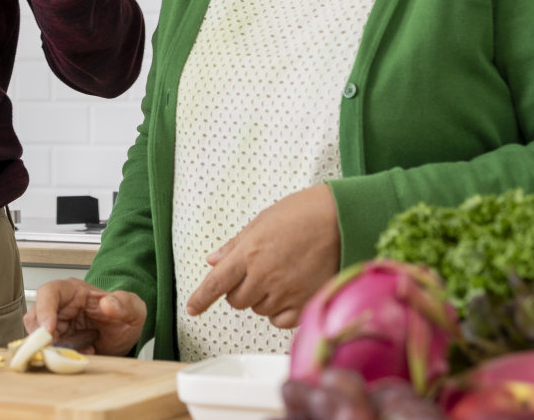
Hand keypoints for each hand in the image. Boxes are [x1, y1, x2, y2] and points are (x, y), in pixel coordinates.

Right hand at [24, 277, 146, 356]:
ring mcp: (56, 326)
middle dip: (46, 338)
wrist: (124, 338)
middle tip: (65, 350)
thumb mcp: (133, 310)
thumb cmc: (124, 318)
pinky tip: (85, 354)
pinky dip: (62, 358)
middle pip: (36, 319)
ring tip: (86, 350)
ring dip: (56, 350)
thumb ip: (125, 303)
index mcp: (73, 290)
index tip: (49, 330)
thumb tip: (108, 304)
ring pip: (38, 339)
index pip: (49, 292)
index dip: (44, 310)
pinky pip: (48, 353)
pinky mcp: (56, 344)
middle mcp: (60, 307)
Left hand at [184, 184, 340, 327]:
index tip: (192, 308)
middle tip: (256, 272)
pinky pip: (280, 320)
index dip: (201, 299)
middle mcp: (263, 276)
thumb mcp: (262, 221)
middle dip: (240, 290)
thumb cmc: (303, 213)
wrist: (341, 219)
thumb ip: (236, 245)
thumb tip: (213, 260)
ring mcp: (285, 292)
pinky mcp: (305, 303)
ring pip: (258, 309)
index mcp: (249, 253)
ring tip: (279, 274)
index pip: (216, 283)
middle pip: (236, 300)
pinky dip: (279, 311)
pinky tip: (288, 292)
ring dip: (261, 298)